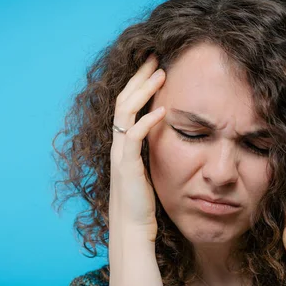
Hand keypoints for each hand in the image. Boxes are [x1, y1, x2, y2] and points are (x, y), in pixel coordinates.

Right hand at [108, 54, 166, 243]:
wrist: (133, 229)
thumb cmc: (143, 202)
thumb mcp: (149, 169)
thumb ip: (152, 149)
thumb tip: (168, 132)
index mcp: (123, 142)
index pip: (128, 103)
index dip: (139, 83)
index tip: (154, 65)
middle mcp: (118, 143)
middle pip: (124, 100)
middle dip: (139, 76)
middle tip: (155, 56)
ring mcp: (120, 154)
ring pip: (125, 112)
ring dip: (143, 91)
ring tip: (160, 73)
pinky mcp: (126, 166)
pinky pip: (134, 137)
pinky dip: (147, 121)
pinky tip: (163, 110)